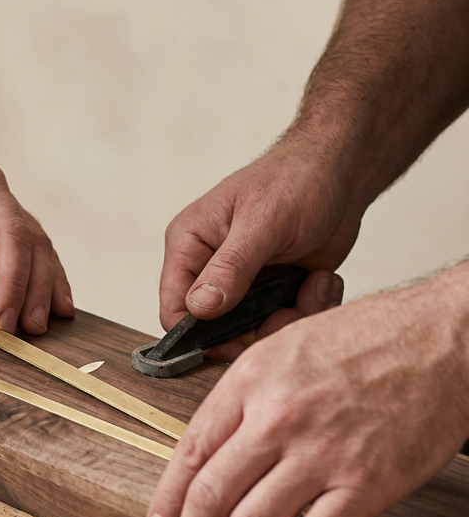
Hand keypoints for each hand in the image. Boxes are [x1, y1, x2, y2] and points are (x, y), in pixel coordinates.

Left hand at [0, 144, 73, 332]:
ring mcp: (4, 201)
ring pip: (35, 244)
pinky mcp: (12, 222)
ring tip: (33, 326)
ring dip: (38, 288)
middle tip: (4, 327)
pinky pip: (39, 250)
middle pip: (13, 234)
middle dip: (12, 286)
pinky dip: (51, 280)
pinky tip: (59, 307)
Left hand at [146, 263, 468, 516]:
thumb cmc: (367, 340)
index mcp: (250, 383)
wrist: (442, 339)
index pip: (188, 454)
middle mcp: (277, 419)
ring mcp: (321, 454)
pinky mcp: (366, 485)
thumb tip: (207, 451)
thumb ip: (242, 397)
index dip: (167, 501)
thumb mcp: (283, 347)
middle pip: (210, 498)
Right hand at [160, 139, 360, 357]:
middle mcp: (209, 269)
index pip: (173, 309)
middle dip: (255, 330)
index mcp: (189, 246)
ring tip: (314, 286)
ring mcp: (242, 283)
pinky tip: (321, 281)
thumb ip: (230, 267)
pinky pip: (283, 322)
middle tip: (288, 312)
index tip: (237, 343)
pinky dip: (308, 309)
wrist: (343, 172)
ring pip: (253, 331)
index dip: (199, 336)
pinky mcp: (273, 291)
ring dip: (289, 318)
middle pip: (215, 329)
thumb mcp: (263, 222)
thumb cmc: (296, 180)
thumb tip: (199, 308)